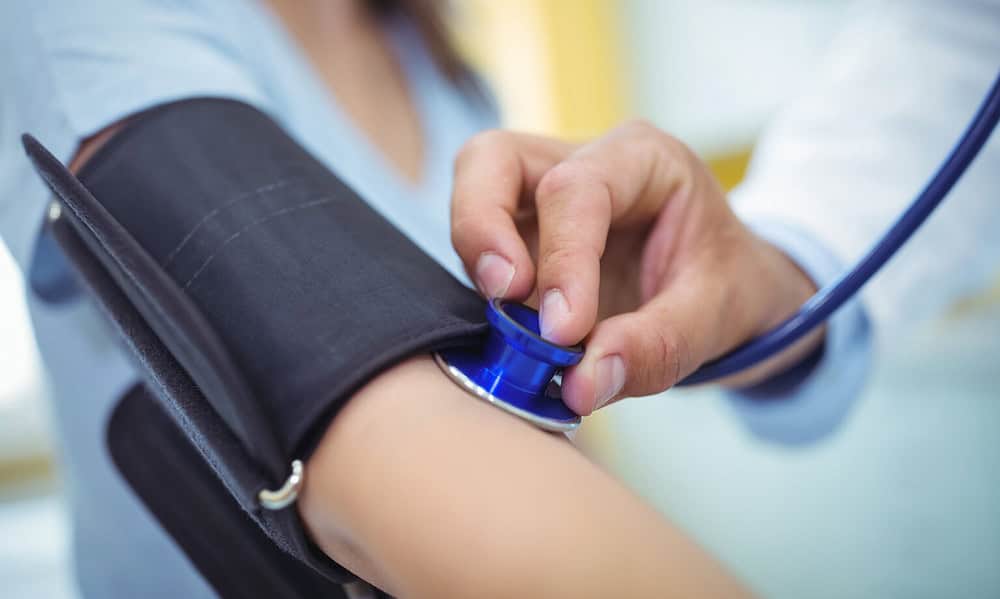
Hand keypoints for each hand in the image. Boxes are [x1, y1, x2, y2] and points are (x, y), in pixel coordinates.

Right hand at [451, 121, 821, 414]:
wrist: (724, 287)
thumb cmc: (726, 284)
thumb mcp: (716, 316)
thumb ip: (656, 348)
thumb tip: (581, 384)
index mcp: (642, 158)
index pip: (578, 189)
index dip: (562, 260)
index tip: (562, 332)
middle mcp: (581, 161)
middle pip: (493, 159)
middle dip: (482, 227)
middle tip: (503, 296)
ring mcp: (540, 195)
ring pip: (472, 193)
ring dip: (478, 259)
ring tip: (511, 324)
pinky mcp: (519, 235)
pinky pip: (480, 249)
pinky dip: (484, 291)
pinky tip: (514, 334)